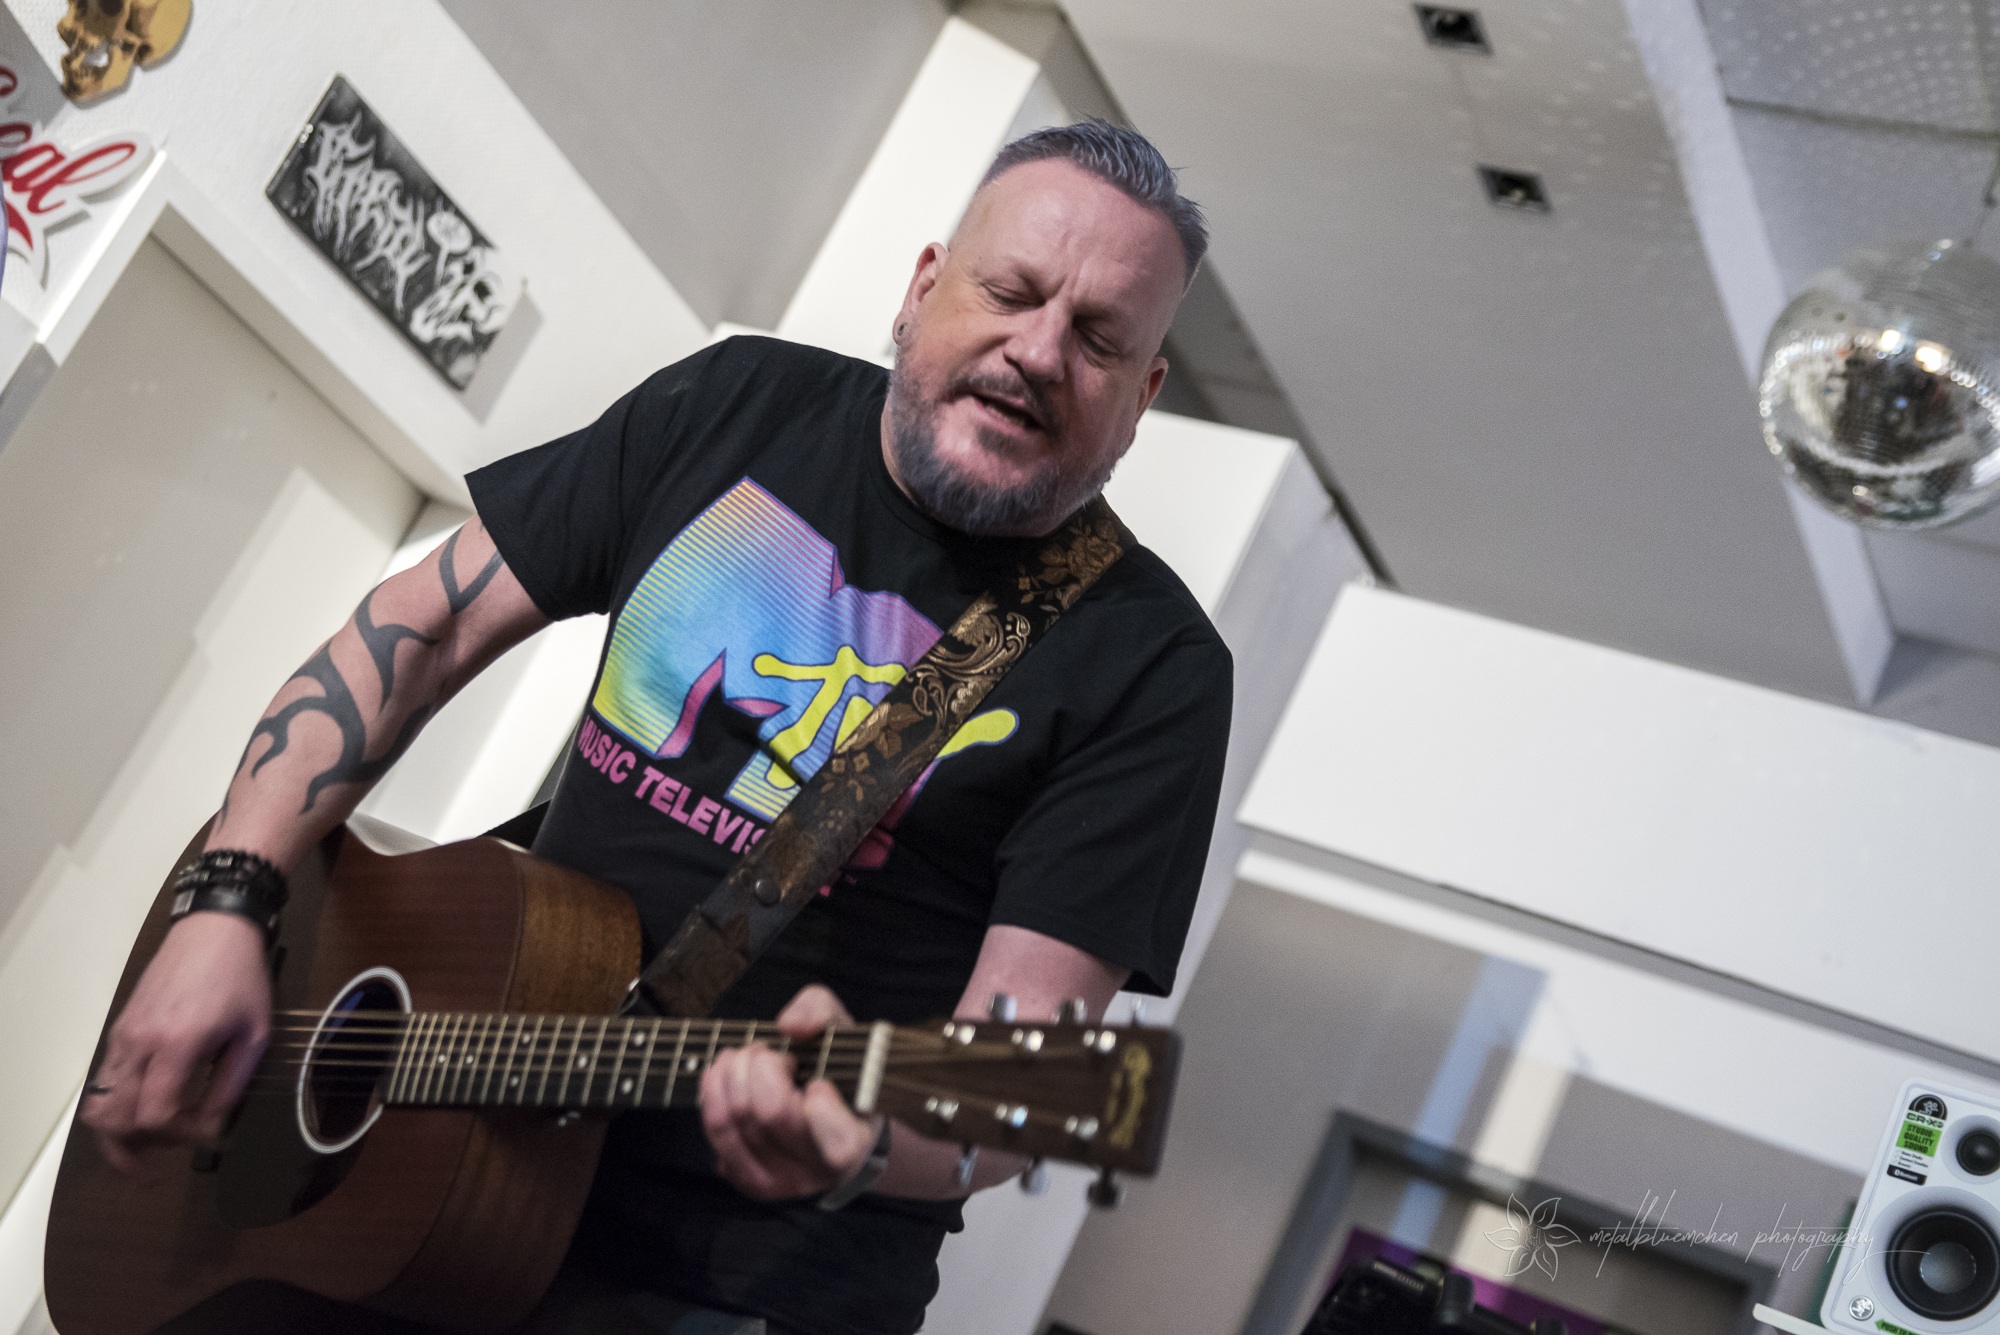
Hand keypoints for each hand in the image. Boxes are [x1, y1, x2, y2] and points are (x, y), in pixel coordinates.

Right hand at [80, 912, 271, 1172]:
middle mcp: (139, 1043)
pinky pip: (104, 1082)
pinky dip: (118, 1106)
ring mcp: (123, 1037)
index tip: (206, 1132)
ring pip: (99, 1105)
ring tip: (147, 1144)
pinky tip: (146, 1108)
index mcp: (177, 1044)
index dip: (178, 1137)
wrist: (214, 929)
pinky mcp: (119, 1031)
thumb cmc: (240, 977)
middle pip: (114, 1120)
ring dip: (119, 1133)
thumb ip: (230, 1086)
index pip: (154, 1116)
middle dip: (138, 1148)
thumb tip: (212, 1130)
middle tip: (164, 1158)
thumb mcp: (253, 1033)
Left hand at [700, 984, 880, 1200]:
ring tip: (747, 1058)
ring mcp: (780, 1181)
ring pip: (735, 1120)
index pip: (840, 1143)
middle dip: (762, 1064)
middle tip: (773, 1054)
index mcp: (855, 1140)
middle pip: (771, 1112)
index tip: (818, 1082)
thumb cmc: (837, 1070)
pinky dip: (714, 1091)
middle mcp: (818, 1171)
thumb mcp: (840, 1030)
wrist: (828, 1116)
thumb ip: (820, 1011)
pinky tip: (728, 1075)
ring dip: (732, 1072)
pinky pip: (716, 1130)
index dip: (823, 1108)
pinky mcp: (747, 1180)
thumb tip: (790, 1026)